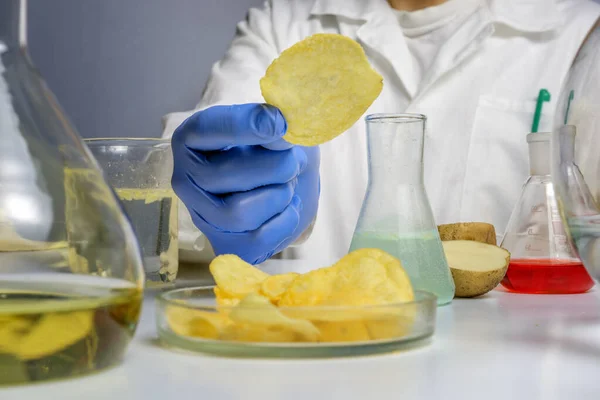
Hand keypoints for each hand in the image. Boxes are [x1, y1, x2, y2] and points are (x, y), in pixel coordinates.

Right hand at [171, 104, 319, 263]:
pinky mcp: (226, 244)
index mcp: (190, 140)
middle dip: (275, 166)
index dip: (245, 125)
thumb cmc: (270, 149)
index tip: (280, 123)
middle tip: (295, 160)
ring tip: (289, 184)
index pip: (208, 129)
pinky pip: (258, 239)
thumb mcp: (271, 125)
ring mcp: (203, 217)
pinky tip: (289, 206)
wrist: (281, 184)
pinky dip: (285, 220)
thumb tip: (281, 131)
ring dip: (279, 195)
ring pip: (239, 213)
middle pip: (226, 175)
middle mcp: (186, 180)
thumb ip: (272, 123)